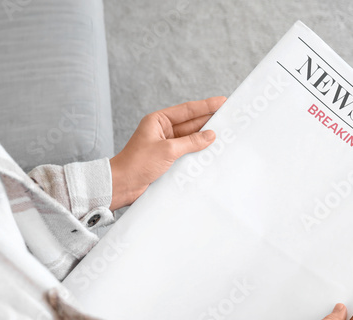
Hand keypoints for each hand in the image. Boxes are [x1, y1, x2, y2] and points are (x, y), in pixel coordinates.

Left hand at [109, 96, 225, 208]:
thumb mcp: (167, 150)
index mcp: (158, 120)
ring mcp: (166, 145)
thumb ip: (191, 142)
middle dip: (209, 120)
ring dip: (206, 138)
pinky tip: (212, 152)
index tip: (222, 101)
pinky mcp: (168, 160)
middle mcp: (163, 131)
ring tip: (226, 134)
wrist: (122, 185)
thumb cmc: (137, 163)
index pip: (187, 110)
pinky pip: (187, 152)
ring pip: (191, 139)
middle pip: (191, 123)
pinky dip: (199, 152)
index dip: (206, 106)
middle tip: (230, 117)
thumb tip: (210, 135)